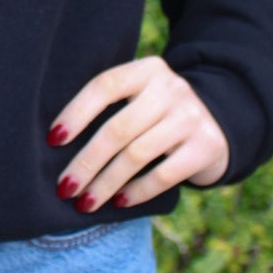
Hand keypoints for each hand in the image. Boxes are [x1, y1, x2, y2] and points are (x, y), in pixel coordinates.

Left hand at [46, 55, 229, 211]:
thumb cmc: (159, 111)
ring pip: (136, 155)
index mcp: (147, 69)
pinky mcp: (205, 147)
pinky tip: (118, 202)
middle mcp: (170, 88)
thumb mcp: (142, 93)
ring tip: (85, 201)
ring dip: (105, 183)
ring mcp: (190, 117)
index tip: (53, 140)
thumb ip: (112, 103)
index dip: (76, 113)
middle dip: (86, 162)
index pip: (104, 86)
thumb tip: (59, 139)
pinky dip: (136, 192)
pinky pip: (163, 175)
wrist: (219, 119)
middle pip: (118, 128)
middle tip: (64, 187)